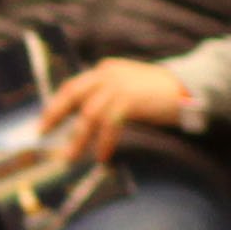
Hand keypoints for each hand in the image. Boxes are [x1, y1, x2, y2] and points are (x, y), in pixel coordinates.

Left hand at [37, 54, 196, 168]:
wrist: (188, 88)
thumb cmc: (156, 94)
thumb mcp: (125, 89)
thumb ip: (104, 98)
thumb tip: (79, 121)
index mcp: (105, 71)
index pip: (72, 86)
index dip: (55, 105)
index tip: (43, 122)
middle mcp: (109, 75)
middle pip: (73, 95)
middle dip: (55, 115)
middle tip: (43, 135)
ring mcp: (120, 86)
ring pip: (89, 114)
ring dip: (78, 139)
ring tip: (70, 158)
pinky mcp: (131, 99)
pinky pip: (110, 124)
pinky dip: (104, 142)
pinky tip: (102, 156)